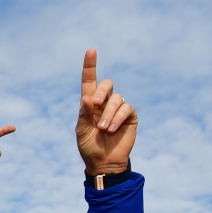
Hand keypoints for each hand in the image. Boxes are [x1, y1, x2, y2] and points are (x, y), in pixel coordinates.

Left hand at [76, 49, 136, 174]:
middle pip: (106, 84)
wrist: (103, 162)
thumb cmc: (89, 146)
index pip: (89, 81)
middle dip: (101, 91)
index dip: (90, 65)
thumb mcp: (81, 131)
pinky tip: (112, 129)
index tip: (91, 51)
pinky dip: (117, 118)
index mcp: (90, 104)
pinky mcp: (130, 116)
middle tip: (95, 104)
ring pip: (116, 98)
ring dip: (108, 113)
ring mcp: (118, 108)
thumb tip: (87, 98)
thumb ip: (84, 114)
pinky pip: (126, 109)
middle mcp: (104, 103)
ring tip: (103, 129)